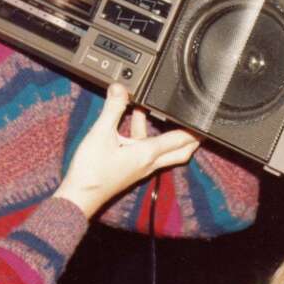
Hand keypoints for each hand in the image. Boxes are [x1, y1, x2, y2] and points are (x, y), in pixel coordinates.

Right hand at [54, 84, 199, 216]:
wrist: (80, 195)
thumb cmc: (91, 171)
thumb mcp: (101, 133)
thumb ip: (113, 109)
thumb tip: (120, 88)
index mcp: (147, 154)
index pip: (180, 140)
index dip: (194, 129)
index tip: (204, 120)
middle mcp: (149, 163)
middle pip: (179, 151)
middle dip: (190, 138)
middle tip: (196, 124)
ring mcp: (140, 168)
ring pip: (162, 151)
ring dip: (161, 133)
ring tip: (148, 111)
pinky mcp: (131, 170)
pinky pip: (146, 153)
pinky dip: (145, 138)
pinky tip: (130, 127)